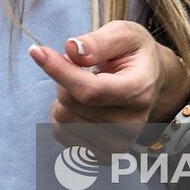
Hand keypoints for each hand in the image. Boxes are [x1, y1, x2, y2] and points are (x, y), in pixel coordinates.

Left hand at [28, 20, 189, 156]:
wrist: (151, 82)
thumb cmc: (133, 54)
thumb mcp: (124, 34)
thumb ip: (98, 41)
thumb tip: (72, 49)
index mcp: (138, 91)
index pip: (90, 91)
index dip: (60, 71)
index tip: (38, 52)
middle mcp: (131, 124)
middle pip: (70, 103)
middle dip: (64, 79)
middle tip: (82, 68)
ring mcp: (118, 144)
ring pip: (61, 120)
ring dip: (63, 97)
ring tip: (86, 86)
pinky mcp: (104, 155)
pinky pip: (61, 134)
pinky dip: (63, 115)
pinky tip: (82, 106)